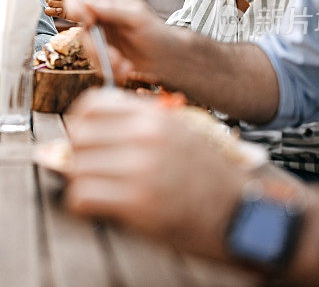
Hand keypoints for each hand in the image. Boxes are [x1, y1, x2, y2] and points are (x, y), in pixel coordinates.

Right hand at [64, 0, 174, 83]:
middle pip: (83, 33)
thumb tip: (86, 3)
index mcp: (105, 4)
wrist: (167, 58)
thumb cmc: (156, 31)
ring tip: (126, 67)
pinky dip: (110, 71)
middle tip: (115, 58)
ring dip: (106, 63)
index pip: (78, 2)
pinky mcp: (103, 56)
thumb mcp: (136, 16)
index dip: (76, 11)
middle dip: (97, 49)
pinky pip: (97, 65)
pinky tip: (126, 70)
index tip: (89, 22)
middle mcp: (99, 21)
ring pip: (88, 52)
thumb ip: (111, 9)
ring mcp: (101, 39)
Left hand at [65, 88, 247, 259]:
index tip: (85, 138)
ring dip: (81, 180)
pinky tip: (98, 205)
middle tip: (88, 168)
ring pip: (76, 166)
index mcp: (155, 116)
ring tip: (98, 188)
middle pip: (79, 135)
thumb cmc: (208, 177)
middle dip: (78, 153)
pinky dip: (83, 203)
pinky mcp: (138, 202)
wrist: (242, 214)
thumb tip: (86, 129)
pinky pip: (82, 195)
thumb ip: (136, 126)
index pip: (91, 104)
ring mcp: (141, 168)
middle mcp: (146, 136)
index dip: (81, 122)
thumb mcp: (177, 134)